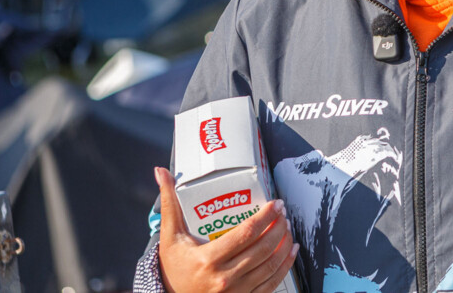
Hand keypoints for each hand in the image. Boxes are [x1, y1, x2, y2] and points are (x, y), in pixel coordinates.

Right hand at [155, 167, 297, 292]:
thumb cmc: (173, 267)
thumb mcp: (170, 237)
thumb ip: (169, 204)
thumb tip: (162, 172)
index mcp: (207, 259)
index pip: (245, 234)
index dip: (265, 217)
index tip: (276, 204)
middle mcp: (223, 278)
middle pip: (262, 248)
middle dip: (278, 227)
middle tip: (283, 213)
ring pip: (270, 266)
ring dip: (284, 244)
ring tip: (288, 227)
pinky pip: (271, 284)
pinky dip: (285, 266)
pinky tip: (290, 251)